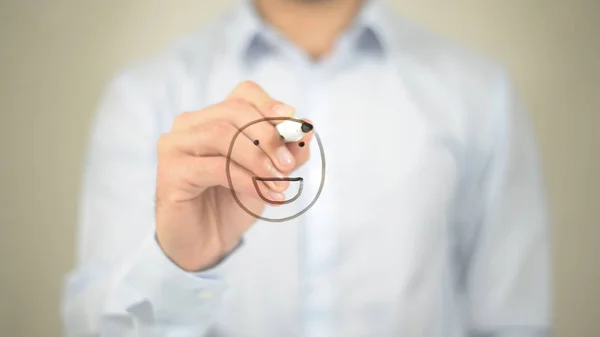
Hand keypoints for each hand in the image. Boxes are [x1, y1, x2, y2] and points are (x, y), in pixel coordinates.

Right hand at [155, 81, 312, 270]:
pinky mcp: (171, 171)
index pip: (243, 94)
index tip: (294, 126)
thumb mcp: (269, 174)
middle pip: (234, 111)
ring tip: (280, 183)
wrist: (206, 242)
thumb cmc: (234, 202)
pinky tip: (267, 196)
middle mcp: (190, 124)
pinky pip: (216, 167)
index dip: (270, 105)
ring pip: (222, 135)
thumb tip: (307, 127)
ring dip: (258, 159)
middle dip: (269, 136)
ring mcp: (176, 145)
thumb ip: (287, 152)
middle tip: (289, 165)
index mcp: (213, 117)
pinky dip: (248, 181)